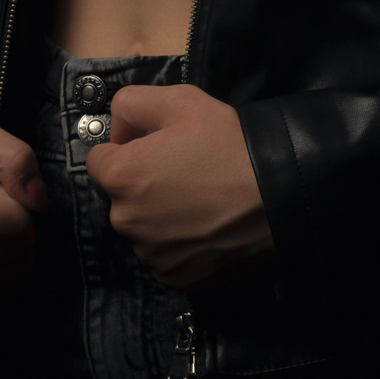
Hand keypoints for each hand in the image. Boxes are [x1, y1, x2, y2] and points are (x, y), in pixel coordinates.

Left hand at [84, 85, 272, 289]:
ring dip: (160, 215)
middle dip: (143, 183)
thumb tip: (117, 126)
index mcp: (120, 177)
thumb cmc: (230, 145)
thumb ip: (133, 102)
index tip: (157, 147)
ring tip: (200, 200)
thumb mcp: (181, 100)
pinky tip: (206, 225)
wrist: (280, 193)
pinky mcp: (173, 278)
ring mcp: (149, 255)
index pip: (99, 159)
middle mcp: (125, 221)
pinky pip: (164, 254)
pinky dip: (179, 242)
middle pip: (121, 196)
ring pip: (143, 227)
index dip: (127, 147)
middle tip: (185, 172)